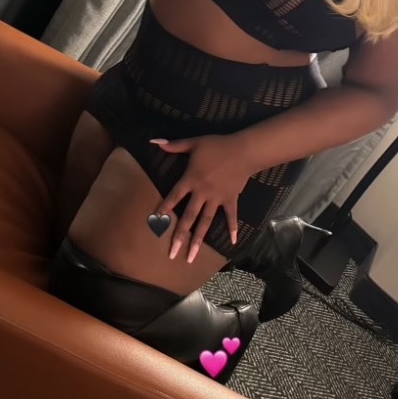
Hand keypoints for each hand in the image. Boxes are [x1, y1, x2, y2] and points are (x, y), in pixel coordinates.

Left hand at [150, 134, 251, 263]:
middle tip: (172, 254)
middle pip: (188, 217)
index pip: (174, 196)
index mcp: (191, 179)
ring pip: (205, 222)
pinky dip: (232, 228)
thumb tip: (154, 141)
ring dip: (198, 240)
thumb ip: (174, 145)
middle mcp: (202, 193)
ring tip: (191, 257)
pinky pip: (231, 216)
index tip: (155, 222)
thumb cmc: (217, 146)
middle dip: (180, 236)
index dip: (164, 208)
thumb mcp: (194, 143)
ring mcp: (217, 198)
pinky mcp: (230, 199)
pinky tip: (232, 242)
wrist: (243, 150)